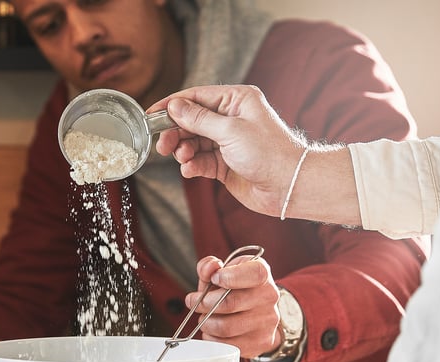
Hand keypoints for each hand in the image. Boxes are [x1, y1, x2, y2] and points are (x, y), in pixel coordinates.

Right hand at [149, 84, 305, 216]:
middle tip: (161, 146)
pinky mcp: (225, 164)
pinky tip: (190, 170)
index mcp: (236, 100)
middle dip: (175, 133)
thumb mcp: (230, 131)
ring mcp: (227, 143)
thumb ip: (199, 120)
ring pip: (194, 143)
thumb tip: (175, 107)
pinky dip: (193, 165)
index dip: (171, 106)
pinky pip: (201, 161)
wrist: (288, 186)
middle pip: (191, 121)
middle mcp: (230, 119)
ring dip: (183, 151)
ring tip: (182, 159)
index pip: (196, 97)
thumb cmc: (268, 153)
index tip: (150, 116)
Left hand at [186, 253, 280, 357]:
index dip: (229, 277)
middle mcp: (269, 297)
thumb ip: (210, 266)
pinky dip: (212, 338)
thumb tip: (209, 268)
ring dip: (206, 323)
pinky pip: (228, 345)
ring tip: (204, 318)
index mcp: (262, 273)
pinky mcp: (260, 343)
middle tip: (194, 302)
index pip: (254, 274)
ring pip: (226, 327)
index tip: (214, 278)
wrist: (258, 311)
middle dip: (205, 303)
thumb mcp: (224, 270)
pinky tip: (211, 331)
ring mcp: (267, 322)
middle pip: (231, 303)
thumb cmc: (236, 288)